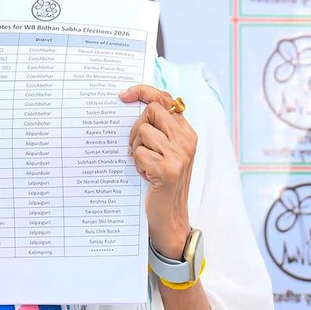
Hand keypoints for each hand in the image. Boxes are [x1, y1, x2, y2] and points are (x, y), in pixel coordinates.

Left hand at [119, 85, 196, 258]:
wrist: (169, 217)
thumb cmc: (160, 181)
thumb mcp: (164, 151)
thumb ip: (157, 129)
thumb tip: (131, 102)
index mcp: (186, 132)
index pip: (165, 99)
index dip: (143, 91)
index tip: (123, 95)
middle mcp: (186, 140)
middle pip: (152, 110)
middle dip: (136, 127)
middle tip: (136, 147)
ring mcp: (179, 154)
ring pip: (144, 131)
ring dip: (135, 148)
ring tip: (143, 164)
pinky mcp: (168, 169)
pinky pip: (140, 152)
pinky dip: (136, 164)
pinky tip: (145, 175)